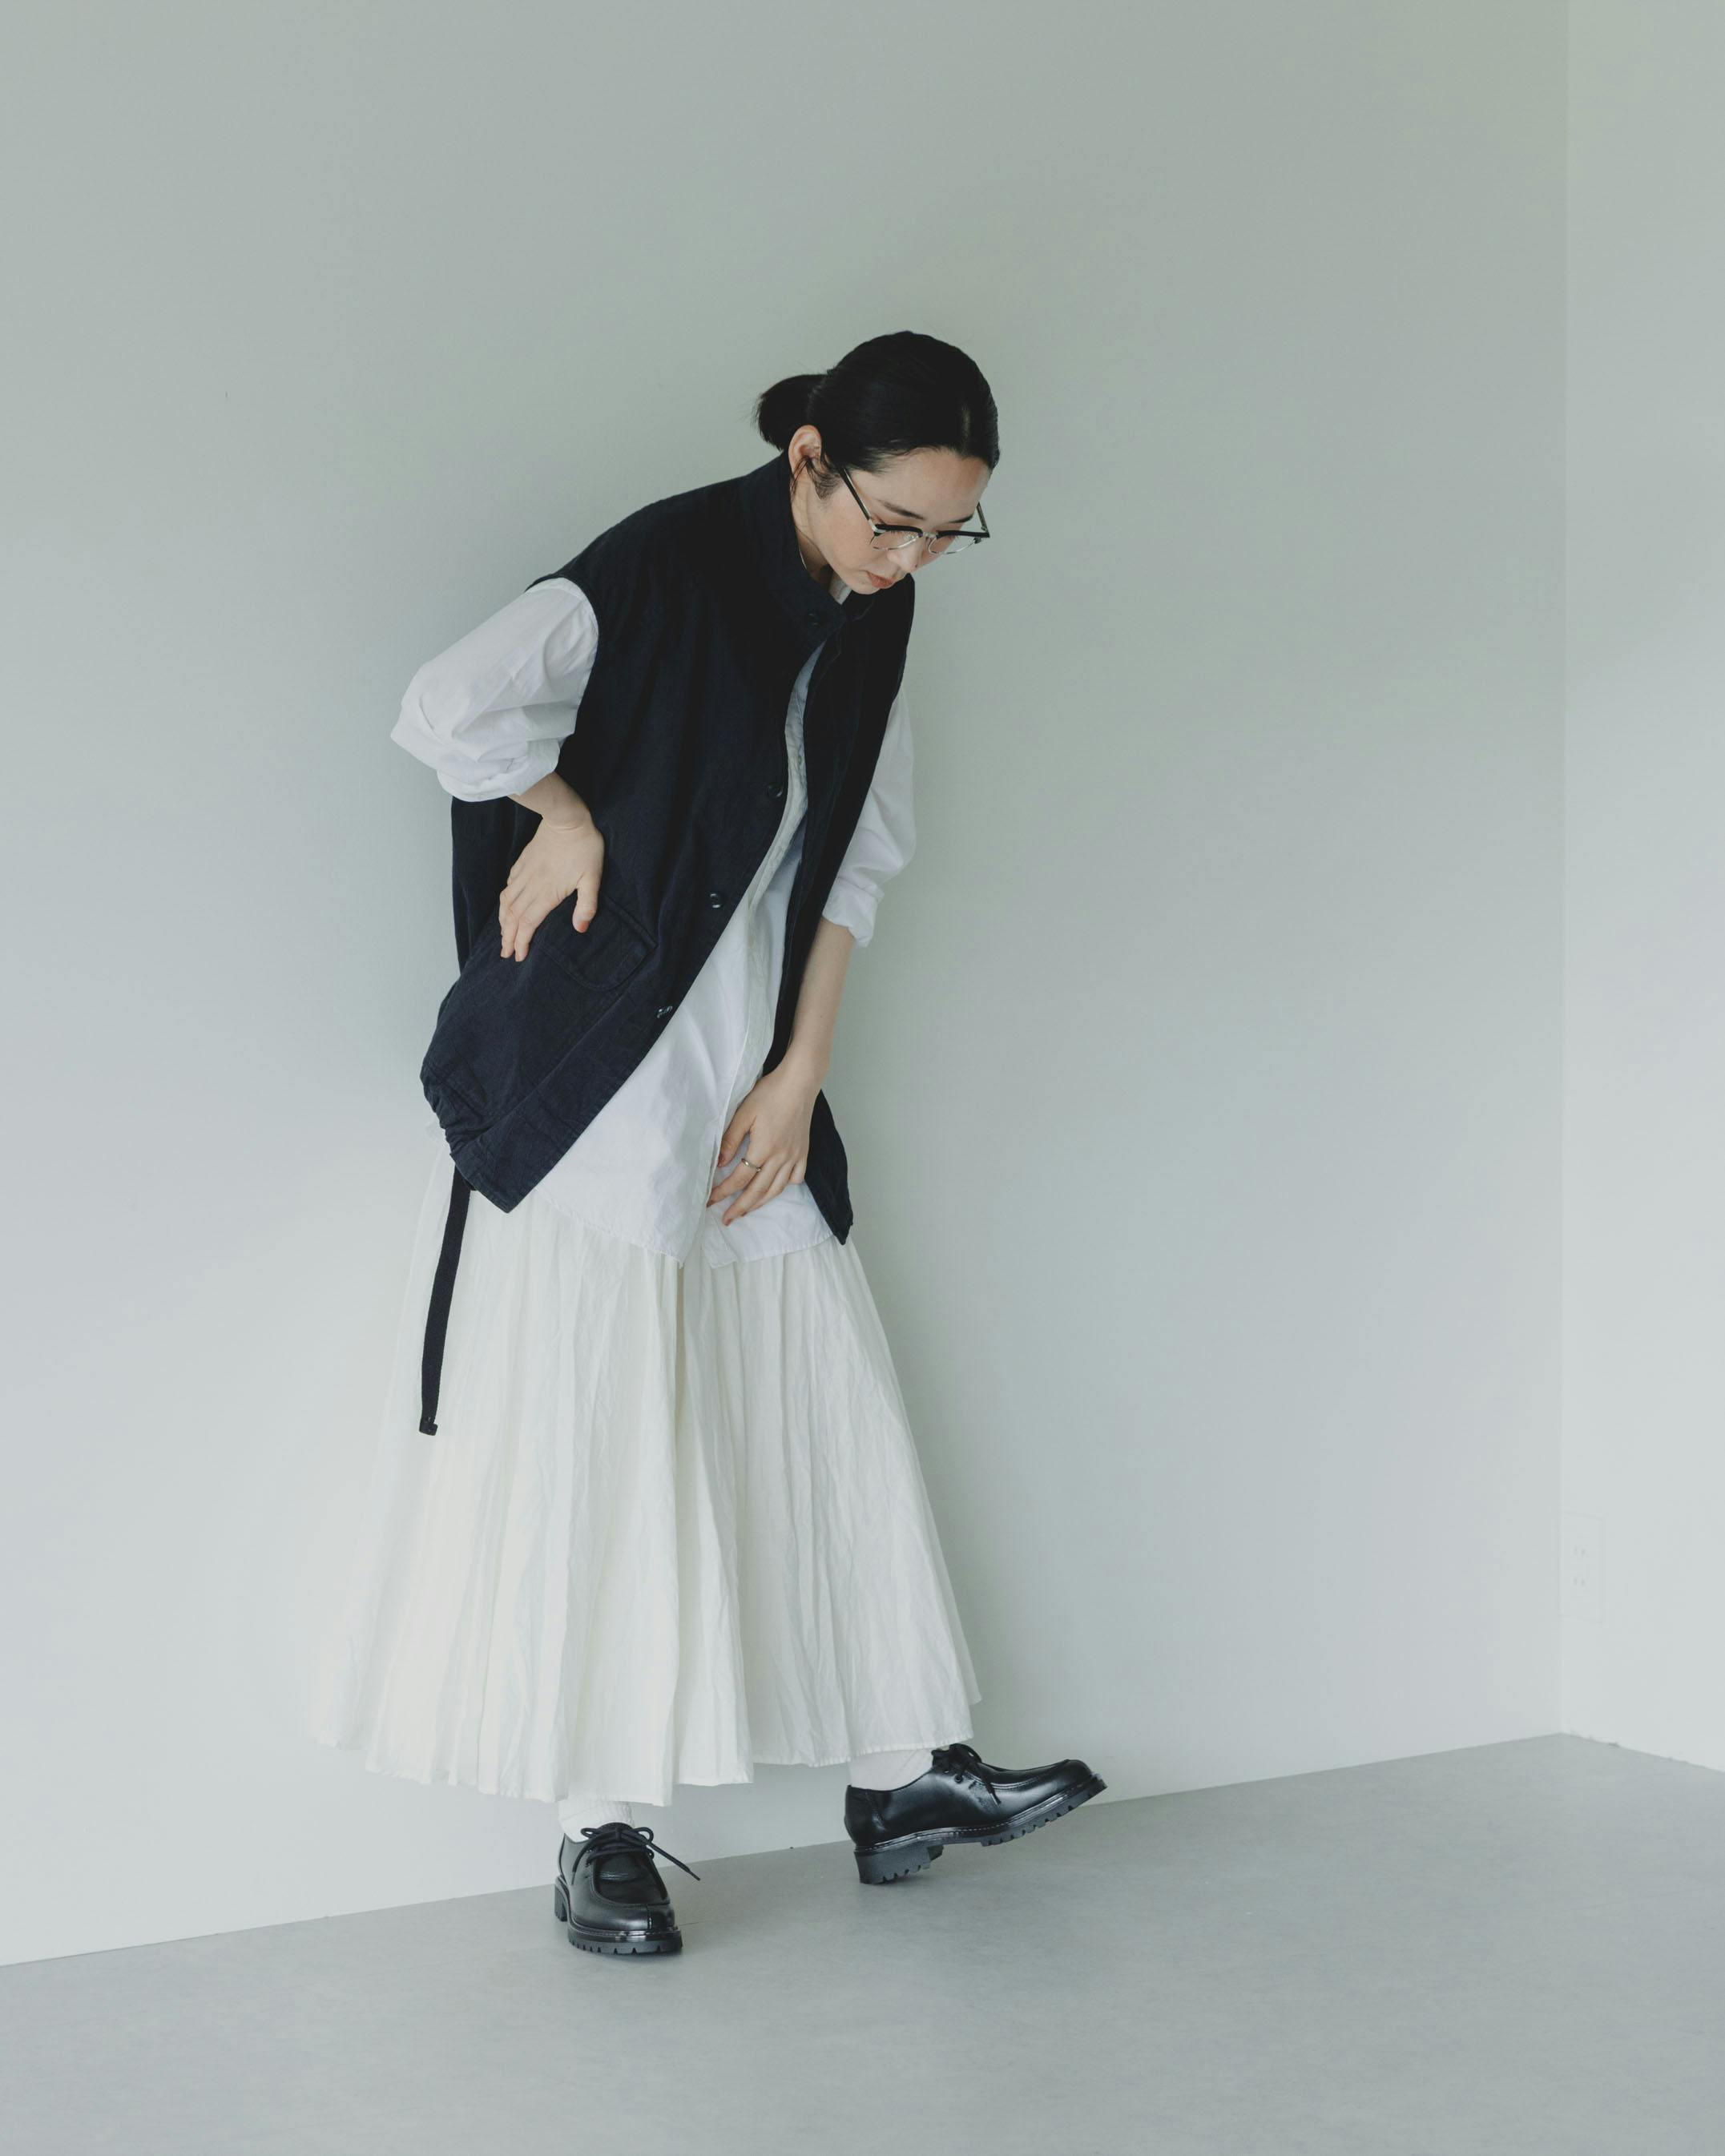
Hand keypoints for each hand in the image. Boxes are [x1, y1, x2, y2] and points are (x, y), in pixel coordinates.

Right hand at [499, 810, 604, 961]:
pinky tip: (505, 906)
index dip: (521, 941)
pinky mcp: (522, 862)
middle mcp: (531, 885)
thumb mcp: (593, 878)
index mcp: (547, 893)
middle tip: (504, 953)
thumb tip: (580, 929)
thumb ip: (586, 905)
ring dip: (502, 921)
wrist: (567, 819)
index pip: (528, 923)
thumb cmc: (584, 848)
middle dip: (507, 937)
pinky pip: (508, 886)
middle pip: (513, 916)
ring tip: (502, 935)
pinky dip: (504, 901)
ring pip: (507, 902)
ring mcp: (524, 873)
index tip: (518, 956)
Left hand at [707, 1062, 820, 1225]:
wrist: (800, 1082)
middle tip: (727, 1219)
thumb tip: (719, 1164)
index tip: (710, 1201)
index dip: (723, 1192)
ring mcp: (794, 1157)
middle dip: (740, 1208)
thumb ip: (730, 1140)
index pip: (739, 1179)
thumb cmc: (770, 1093)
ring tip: (747, 1210)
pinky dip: (785, 1186)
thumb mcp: (743, 1113)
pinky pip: (796, 1178)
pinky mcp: (803, 1152)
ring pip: (776, 1189)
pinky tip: (775, 1187)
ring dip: (760, 1203)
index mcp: (763, 1149)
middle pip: (757, 1191)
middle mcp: (780, 1158)